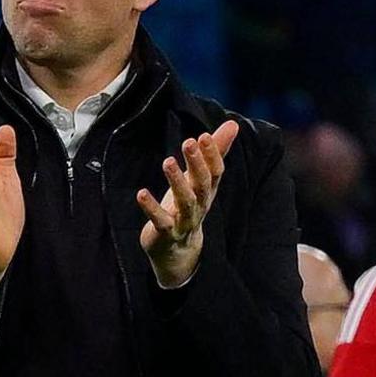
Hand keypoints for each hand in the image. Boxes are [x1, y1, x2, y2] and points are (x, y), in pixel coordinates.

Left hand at [137, 120, 239, 287]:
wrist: (178, 252)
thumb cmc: (188, 206)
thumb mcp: (200, 179)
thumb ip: (216, 152)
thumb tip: (233, 124)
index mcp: (207, 191)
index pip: (216, 172)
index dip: (212, 155)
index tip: (204, 136)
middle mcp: (199, 205)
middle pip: (202, 185)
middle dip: (197, 163)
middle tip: (189, 142)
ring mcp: (183, 221)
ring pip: (185, 202)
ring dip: (177, 181)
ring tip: (168, 161)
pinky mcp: (165, 233)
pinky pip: (161, 221)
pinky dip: (152, 208)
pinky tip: (141, 193)